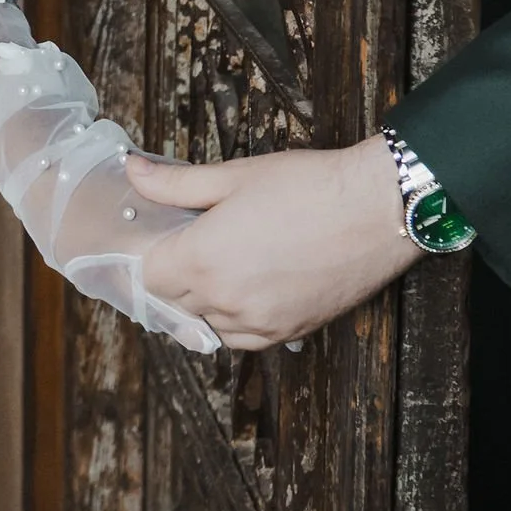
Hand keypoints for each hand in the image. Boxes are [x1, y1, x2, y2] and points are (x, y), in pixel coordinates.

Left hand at [126, 135, 422, 350]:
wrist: (377, 210)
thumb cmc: (310, 187)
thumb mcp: (235, 176)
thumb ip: (176, 184)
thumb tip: (134, 172)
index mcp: (202, 262)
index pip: (146, 275)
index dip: (145, 253)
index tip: (154, 234)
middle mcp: (225, 303)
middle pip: (171, 301)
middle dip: (171, 272)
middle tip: (186, 239)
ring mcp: (258, 324)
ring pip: (205, 323)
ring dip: (201, 299)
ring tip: (220, 260)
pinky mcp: (288, 332)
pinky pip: (241, 338)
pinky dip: (232, 319)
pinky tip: (245, 286)